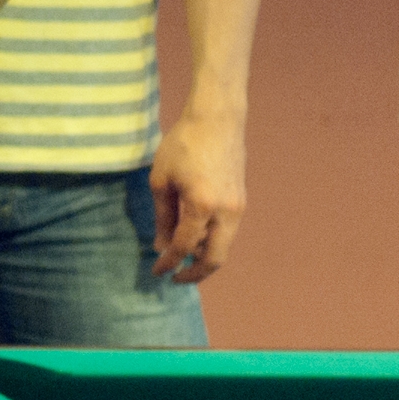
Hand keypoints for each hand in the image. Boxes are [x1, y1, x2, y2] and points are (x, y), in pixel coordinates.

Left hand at [149, 111, 245, 283]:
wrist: (216, 122)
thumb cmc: (182, 146)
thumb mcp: (161, 180)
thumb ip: (162, 216)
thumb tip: (160, 246)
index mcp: (202, 206)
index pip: (184, 245)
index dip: (169, 262)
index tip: (157, 272)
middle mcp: (226, 213)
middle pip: (215, 258)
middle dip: (195, 273)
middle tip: (175, 278)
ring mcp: (238, 208)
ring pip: (223, 246)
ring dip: (204, 257)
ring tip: (181, 259)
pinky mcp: (241, 202)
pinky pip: (227, 232)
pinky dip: (211, 241)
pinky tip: (193, 238)